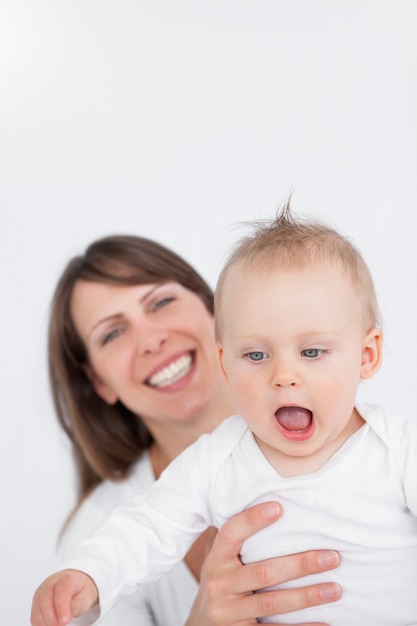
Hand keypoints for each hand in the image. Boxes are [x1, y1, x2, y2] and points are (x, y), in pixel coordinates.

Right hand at [30, 569, 98, 625]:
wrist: (75, 585)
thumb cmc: (81, 590)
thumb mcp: (86, 596)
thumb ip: (77, 604)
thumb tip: (66, 615)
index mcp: (67, 578)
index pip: (62, 591)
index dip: (62, 607)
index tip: (65, 621)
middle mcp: (51, 583)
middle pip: (46, 600)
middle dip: (52, 618)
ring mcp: (41, 592)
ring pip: (37, 609)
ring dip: (45, 622)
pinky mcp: (36, 602)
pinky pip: (34, 615)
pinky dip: (40, 624)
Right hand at [185, 501, 341, 625]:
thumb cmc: (220, 584)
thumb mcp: (218, 560)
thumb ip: (236, 539)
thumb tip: (268, 502)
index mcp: (215, 560)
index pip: (231, 534)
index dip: (252, 520)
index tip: (279, 507)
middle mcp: (219, 585)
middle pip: (263, 572)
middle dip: (300, 564)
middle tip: (332, 557)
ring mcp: (228, 613)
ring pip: (272, 603)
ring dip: (307, 596)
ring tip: (335, 589)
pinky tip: (324, 622)